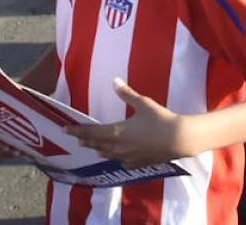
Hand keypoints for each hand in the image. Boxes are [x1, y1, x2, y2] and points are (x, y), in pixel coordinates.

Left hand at [66, 78, 189, 167]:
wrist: (179, 139)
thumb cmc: (161, 119)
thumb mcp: (144, 103)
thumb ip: (127, 93)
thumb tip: (114, 81)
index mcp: (116, 132)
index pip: (90, 132)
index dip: (77, 130)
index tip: (65, 129)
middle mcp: (118, 147)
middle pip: (96, 144)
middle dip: (86, 140)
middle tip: (77, 137)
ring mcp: (127, 157)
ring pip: (107, 154)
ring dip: (98, 148)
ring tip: (94, 146)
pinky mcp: (137, 163)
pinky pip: (120, 161)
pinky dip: (114, 157)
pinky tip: (117, 156)